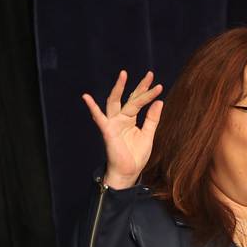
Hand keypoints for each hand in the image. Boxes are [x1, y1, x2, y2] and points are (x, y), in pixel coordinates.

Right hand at [81, 70, 162, 189]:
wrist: (128, 172)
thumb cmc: (136, 155)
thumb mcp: (148, 134)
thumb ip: (152, 118)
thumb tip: (160, 101)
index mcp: (130, 119)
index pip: (139, 101)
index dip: (149, 93)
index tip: (160, 85)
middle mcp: (121, 118)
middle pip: (130, 98)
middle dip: (139, 86)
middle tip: (149, 74)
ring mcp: (113, 123)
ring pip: (115, 102)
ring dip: (118, 88)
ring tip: (123, 75)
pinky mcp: (107, 131)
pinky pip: (99, 118)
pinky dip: (92, 108)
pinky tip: (86, 97)